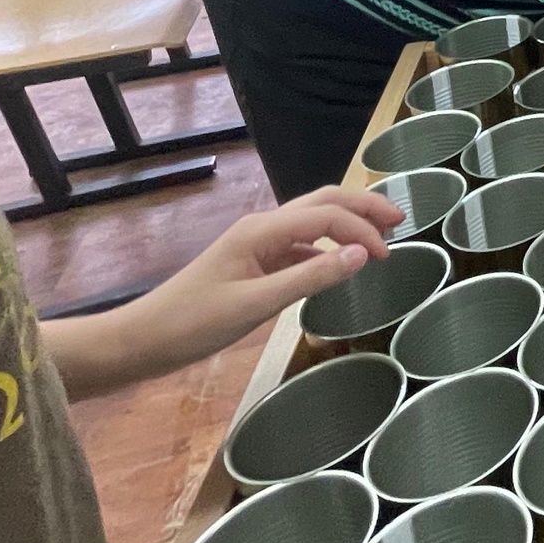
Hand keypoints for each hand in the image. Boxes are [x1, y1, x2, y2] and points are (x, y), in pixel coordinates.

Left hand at [65, 186, 404, 392]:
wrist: (142, 340)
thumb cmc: (193, 323)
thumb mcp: (256, 304)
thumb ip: (311, 277)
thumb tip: (364, 253)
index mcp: (262, 230)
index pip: (327, 215)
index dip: (364, 229)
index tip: (390, 255)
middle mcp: (262, 227)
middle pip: (323, 202)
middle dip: (363, 205)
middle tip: (401, 219)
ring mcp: (256, 245)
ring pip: (312, 221)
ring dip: (348, 222)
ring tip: (380, 235)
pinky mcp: (252, 264)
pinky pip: (299, 245)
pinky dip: (328, 248)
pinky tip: (340, 265)